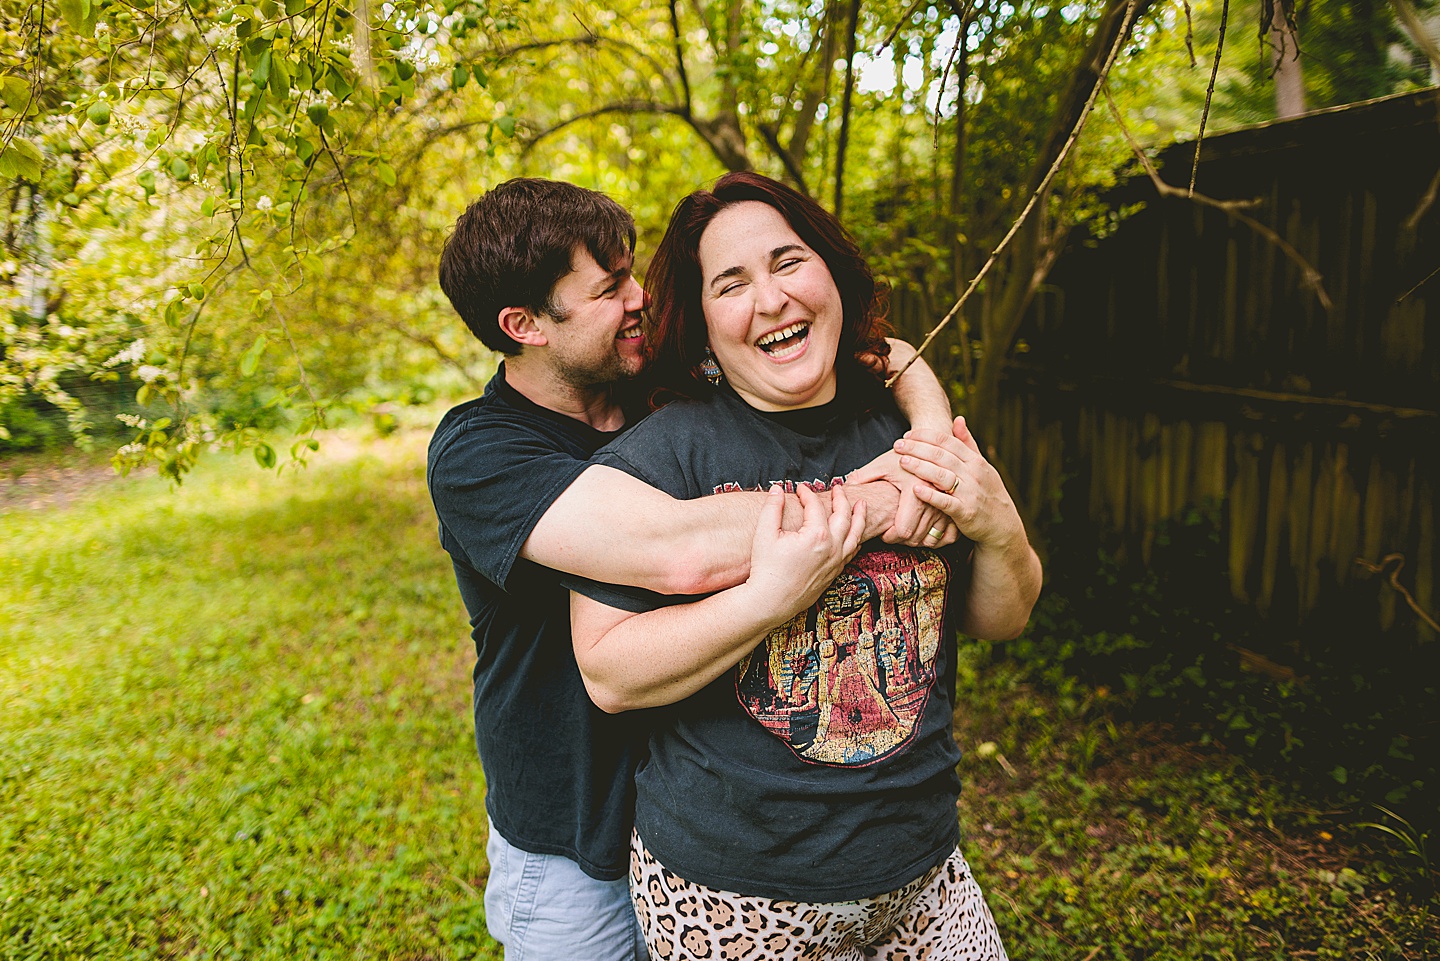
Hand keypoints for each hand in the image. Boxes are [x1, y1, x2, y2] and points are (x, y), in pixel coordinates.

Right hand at [745, 483, 865, 620]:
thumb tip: (778, 489)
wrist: (770, 601)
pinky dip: (856, 538)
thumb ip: (772, 508)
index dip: (807, 494)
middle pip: (844, 516)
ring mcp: (836, 562)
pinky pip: (852, 552)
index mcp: (816, 535)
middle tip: (839, 488)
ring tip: (861, 505)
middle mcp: (832, 548)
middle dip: (841, 499)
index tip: (799, 489)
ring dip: (859, 517)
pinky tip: (854, 534)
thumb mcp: (764, 534)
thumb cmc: (766, 569)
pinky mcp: (834, 573)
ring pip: (856, 534)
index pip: (816, 506)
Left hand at [846, 449, 957, 546]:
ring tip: (902, 531)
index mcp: (916, 488)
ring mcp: (948, 504)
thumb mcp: (882, 464)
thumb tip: (843, 490)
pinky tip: (920, 531)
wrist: (936, 448)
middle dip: (900, 540)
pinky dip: (932, 537)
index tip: (883, 533)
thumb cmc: (907, 455)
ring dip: (916, 540)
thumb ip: (862, 477)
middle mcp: (935, 498)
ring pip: (930, 539)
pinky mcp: (956, 508)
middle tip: (890, 533)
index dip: (890, 537)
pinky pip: (945, 536)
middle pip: (916, 538)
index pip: (903, 530)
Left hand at [894, 416, 1025, 549]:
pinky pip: (946, 502)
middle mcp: (973, 474)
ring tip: (902, 461)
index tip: (907, 434)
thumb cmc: (986, 492)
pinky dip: (930, 495)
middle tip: (897, 445)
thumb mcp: (981, 466)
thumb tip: (958, 419)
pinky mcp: (966, 512)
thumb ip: (968, 444)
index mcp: (975, 461)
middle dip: (917, 448)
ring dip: (920, 467)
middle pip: (941, 456)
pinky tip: (914, 489)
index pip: (948, 442)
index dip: (926, 436)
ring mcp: (970, 493)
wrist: (1002, 524)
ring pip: (942, 476)